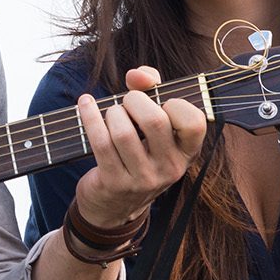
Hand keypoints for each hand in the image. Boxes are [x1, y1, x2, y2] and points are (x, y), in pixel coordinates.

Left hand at [72, 66, 207, 227]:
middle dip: (135, 101)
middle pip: (155, 121)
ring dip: (112, 112)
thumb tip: (136, 75)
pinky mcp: (114, 183)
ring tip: (111, 114)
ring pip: (123, 132)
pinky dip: (90, 117)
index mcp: (186, 152)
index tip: (160, 101)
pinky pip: (100, 142)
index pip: (194, 122)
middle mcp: (169, 168)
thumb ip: (151, 89)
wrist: (115, 205)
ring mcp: (142, 179)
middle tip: (127, 102)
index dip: (176, 103)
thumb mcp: (152, 126)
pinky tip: (85, 105)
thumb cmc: (137, 151)